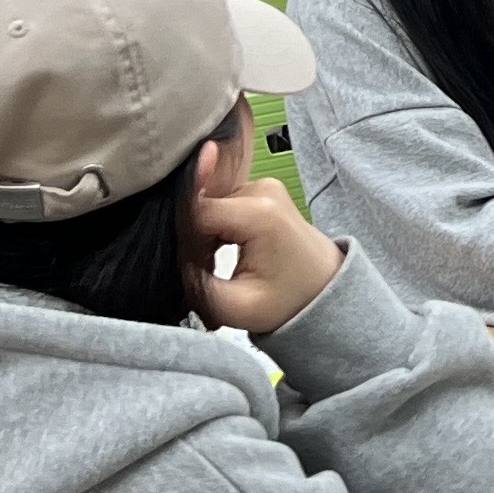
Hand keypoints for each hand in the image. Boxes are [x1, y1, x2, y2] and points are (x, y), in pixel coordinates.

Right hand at [181, 148, 343, 333]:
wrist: (328, 291)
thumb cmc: (290, 302)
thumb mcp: (235, 307)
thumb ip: (194, 285)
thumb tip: (166, 263)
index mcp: (258, 212)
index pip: (194, 214)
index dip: (181, 242)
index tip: (186, 268)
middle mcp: (261, 189)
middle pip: (200, 206)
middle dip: (190, 239)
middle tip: (200, 271)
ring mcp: (262, 186)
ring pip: (207, 205)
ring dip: (200, 234)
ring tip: (210, 264)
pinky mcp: (260, 191)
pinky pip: (220, 203)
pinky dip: (212, 228)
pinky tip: (217, 252)